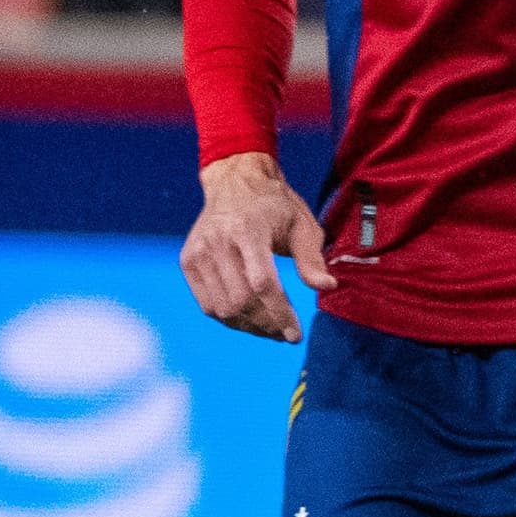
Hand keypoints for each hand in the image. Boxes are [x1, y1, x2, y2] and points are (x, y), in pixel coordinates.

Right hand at [183, 151, 332, 343]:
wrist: (235, 181)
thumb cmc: (274, 205)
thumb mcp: (301, 224)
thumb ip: (311, 258)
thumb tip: (327, 286)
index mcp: (248, 230)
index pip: (262, 284)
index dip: (280, 314)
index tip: (295, 335)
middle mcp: (217, 241)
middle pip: (241, 301)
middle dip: (267, 325)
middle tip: (284, 334)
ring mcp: (198, 252)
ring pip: (222, 308)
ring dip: (249, 327)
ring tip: (270, 329)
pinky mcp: (188, 261)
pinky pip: (207, 304)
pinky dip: (229, 319)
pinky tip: (249, 319)